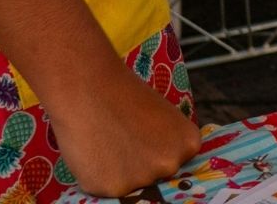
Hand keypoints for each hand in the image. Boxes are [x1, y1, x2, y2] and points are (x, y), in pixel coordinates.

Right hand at [51, 65, 200, 200]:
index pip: (178, 162)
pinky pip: (105, 189)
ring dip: (118, 170)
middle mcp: (171, 165)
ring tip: (106, 141)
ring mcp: (143, 179)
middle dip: (140, 163)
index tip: (144, 139)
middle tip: (122, 138)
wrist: (88, 87)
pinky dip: (97, 174)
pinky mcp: (112, 189)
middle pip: (156, 176)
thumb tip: (162, 161)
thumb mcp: (162, 115)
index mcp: (188, 144)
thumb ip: (167, 141)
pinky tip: (94, 150)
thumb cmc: (122, 93)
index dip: (157, 151)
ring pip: (130, 185)